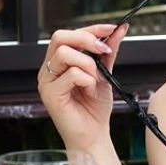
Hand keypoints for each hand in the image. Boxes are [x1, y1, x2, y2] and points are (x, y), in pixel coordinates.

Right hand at [37, 23, 128, 151]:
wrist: (94, 135)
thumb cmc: (95, 108)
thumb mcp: (104, 74)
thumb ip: (108, 52)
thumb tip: (119, 29)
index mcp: (58, 62)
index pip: (69, 35)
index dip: (91, 29)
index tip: (112, 29)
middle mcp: (48, 69)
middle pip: (59, 37)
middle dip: (86, 39)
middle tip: (104, 51)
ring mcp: (46, 81)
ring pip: (66, 54)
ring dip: (89, 65)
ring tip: (95, 81)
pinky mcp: (50, 94)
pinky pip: (72, 74)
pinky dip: (87, 80)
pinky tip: (90, 92)